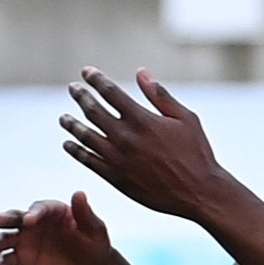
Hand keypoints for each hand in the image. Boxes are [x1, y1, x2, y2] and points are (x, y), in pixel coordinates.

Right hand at [0, 192, 116, 264]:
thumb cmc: (96, 245)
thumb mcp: (95, 230)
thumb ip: (85, 214)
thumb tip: (79, 193)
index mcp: (51, 211)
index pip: (38, 209)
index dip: (33, 213)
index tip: (29, 220)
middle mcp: (32, 224)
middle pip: (13, 218)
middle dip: (1, 219)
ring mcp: (23, 241)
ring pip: (4, 240)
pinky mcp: (19, 260)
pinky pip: (5, 261)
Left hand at [57, 70, 234, 225]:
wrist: (199, 192)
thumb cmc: (197, 153)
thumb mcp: (186, 119)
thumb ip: (160, 96)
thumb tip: (141, 73)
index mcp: (142, 119)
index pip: (111, 92)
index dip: (96, 80)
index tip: (86, 72)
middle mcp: (125, 136)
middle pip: (93, 110)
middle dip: (81, 96)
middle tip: (73, 88)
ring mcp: (117, 157)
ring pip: (84, 135)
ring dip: (72, 124)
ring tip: (64, 118)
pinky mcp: (114, 176)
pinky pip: (87, 160)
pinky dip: (75, 150)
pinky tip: (68, 144)